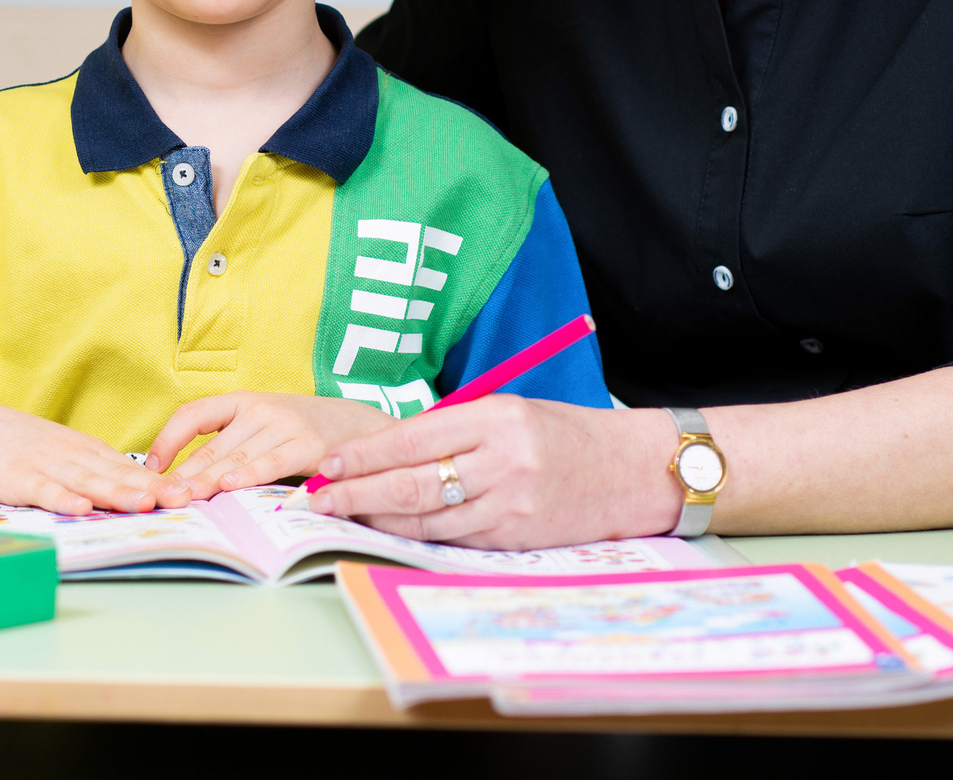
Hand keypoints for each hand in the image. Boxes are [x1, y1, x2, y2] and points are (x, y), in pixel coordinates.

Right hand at [0, 396, 179, 515]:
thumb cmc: (26, 445)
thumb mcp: (68, 454)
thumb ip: (98, 473)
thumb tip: (139, 493)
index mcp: (90, 453)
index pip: (132, 469)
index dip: (161, 482)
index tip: (191, 494)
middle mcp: (75, 457)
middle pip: (118, 475)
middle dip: (152, 488)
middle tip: (183, 500)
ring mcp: (47, 467)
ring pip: (88, 481)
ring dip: (117, 493)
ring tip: (145, 504)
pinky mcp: (18, 478)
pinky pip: (43, 490)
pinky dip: (62, 499)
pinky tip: (80, 508)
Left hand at [142, 391, 391, 497]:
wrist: (359, 425)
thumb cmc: (301, 432)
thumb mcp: (262, 428)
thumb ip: (231, 447)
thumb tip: (184, 480)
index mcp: (242, 401)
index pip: (193, 414)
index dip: (168, 440)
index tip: (151, 467)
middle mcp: (261, 408)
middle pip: (212, 445)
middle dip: (183, 475)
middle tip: (159, 497)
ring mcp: (285, 424)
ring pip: (237, 457)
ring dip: (207, 480)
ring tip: (184, 498)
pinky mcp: (308, 445)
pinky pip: (272, 463)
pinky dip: (250, 475)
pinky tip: (231, 487)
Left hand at [306, 395, 684, 549]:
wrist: (633, 470)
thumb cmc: (567, 435)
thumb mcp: (513, 413)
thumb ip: (458, 430)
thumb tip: (390, 451)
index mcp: (497, 417)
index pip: (414, 437)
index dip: (365, 454)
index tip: (331, 462)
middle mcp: (503, 460)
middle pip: (411, 483)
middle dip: (356, 492)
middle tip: (318, 498)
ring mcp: (511, 503)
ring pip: (426, 518)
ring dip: (377, 520)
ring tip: (343, 516)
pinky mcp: (518, 537)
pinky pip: (453, 539)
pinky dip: (415, 536)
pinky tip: (388, 531)